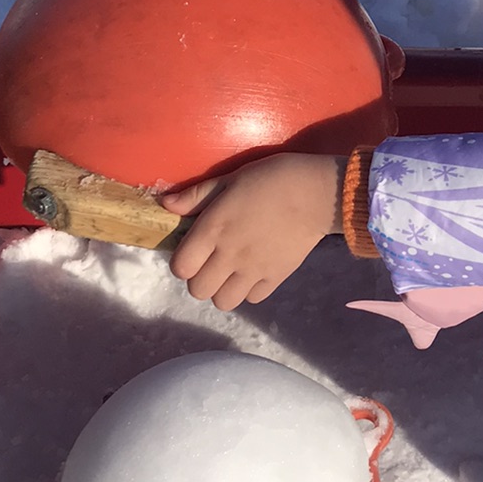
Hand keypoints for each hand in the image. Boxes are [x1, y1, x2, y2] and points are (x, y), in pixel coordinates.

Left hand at [162, 153, 345, 310]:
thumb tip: (165, 204)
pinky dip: (249, 290)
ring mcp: (253, 270)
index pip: (180, 267)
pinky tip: (254, 272)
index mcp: (213, 229)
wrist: (317, 193)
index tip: (192, 252)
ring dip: (222, 289)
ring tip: (231, 272)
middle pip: (198, 290)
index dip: (182, 262)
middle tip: (211, 262)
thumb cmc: (270, 179)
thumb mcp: (229, 179)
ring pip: (223, 302)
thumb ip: (196, 195)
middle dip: (200, 278)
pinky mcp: (275, 278)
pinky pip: (252, 299)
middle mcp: (229, 255)